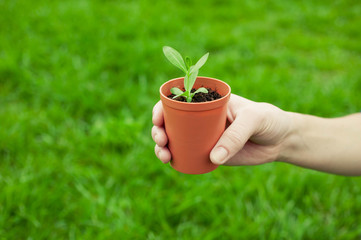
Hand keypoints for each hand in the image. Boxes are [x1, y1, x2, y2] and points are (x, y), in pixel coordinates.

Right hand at [152, 94, 292, 165]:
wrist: (280, 140)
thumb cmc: (268, 119)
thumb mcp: (253, 119)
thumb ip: (236, 136)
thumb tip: (213, 158)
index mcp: (208, 101)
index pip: (179, 101)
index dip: (162, 108)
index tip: (158, 119)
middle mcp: (201, 118)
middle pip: (171, 122)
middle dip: (159, 130)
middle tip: (162, 140)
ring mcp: (204, 136)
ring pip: (175, 140)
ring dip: (163, 147)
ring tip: (164, 156)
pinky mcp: (209, 153)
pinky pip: (188, 155)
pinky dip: (176, 159)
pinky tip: (172, 163)